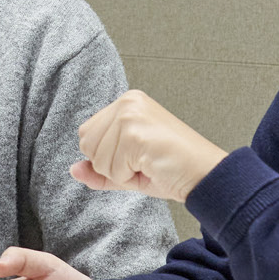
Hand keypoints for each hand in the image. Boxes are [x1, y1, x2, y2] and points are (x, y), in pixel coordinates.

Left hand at [72, 89, 226, 203]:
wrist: (206, 175)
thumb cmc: (172, 169)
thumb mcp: (128, 169)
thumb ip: (99, 169)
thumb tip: (73, 169)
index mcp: (126, 103)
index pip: (86, 135)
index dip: (107, 157)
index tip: (137, 156)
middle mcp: (127, 102)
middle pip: (87, 145)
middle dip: (111, 165)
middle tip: (143, 162)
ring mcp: (130, 116)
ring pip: (98, 160)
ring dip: (121, 173)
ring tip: (148, 163)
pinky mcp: (135, 133)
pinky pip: (112, 169)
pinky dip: (130, 177)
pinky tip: (151, 166)